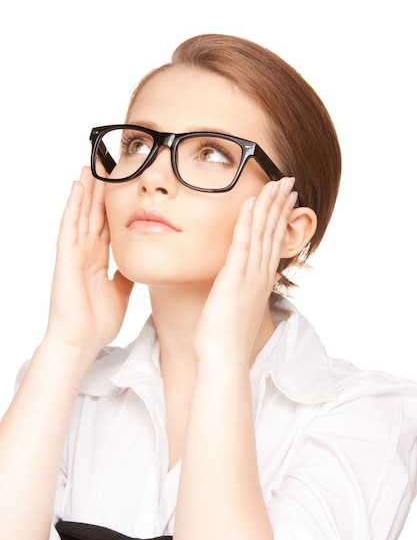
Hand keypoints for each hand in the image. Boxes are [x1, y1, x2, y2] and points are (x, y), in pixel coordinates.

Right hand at [45, 167, 133, 353]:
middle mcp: (86, 252)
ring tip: (90, 167)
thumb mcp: (121, 292)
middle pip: (94, 214)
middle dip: (100, 190)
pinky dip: (73, 206)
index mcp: (99, 260)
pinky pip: (69, 226)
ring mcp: (75, 253)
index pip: (108, 225)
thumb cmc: (97, 321)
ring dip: (86, 191)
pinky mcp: (66, 257)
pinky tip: (78, 188)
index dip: (113, 205)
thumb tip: (139, 262)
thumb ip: (127, 274)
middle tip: (106, 165)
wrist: (81, 341)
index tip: (121, 185)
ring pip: (81, 214)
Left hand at [194, 178, 297, 363]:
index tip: (287, 199)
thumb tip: (264, 280)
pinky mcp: (234, 278)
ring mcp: (249, 275)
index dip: (280, 218)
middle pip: (272, 232)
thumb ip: (252, 291)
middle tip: (288, 181)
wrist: (224, 358)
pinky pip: (242, 244)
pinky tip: (251, 202)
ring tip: (277, 183)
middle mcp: (260, 275)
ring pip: (262, 233)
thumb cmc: (228, 339)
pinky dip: (247, 222)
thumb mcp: (243, 309)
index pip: (273, 242)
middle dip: (280, 204)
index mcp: (261, 281)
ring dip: (269, 205)